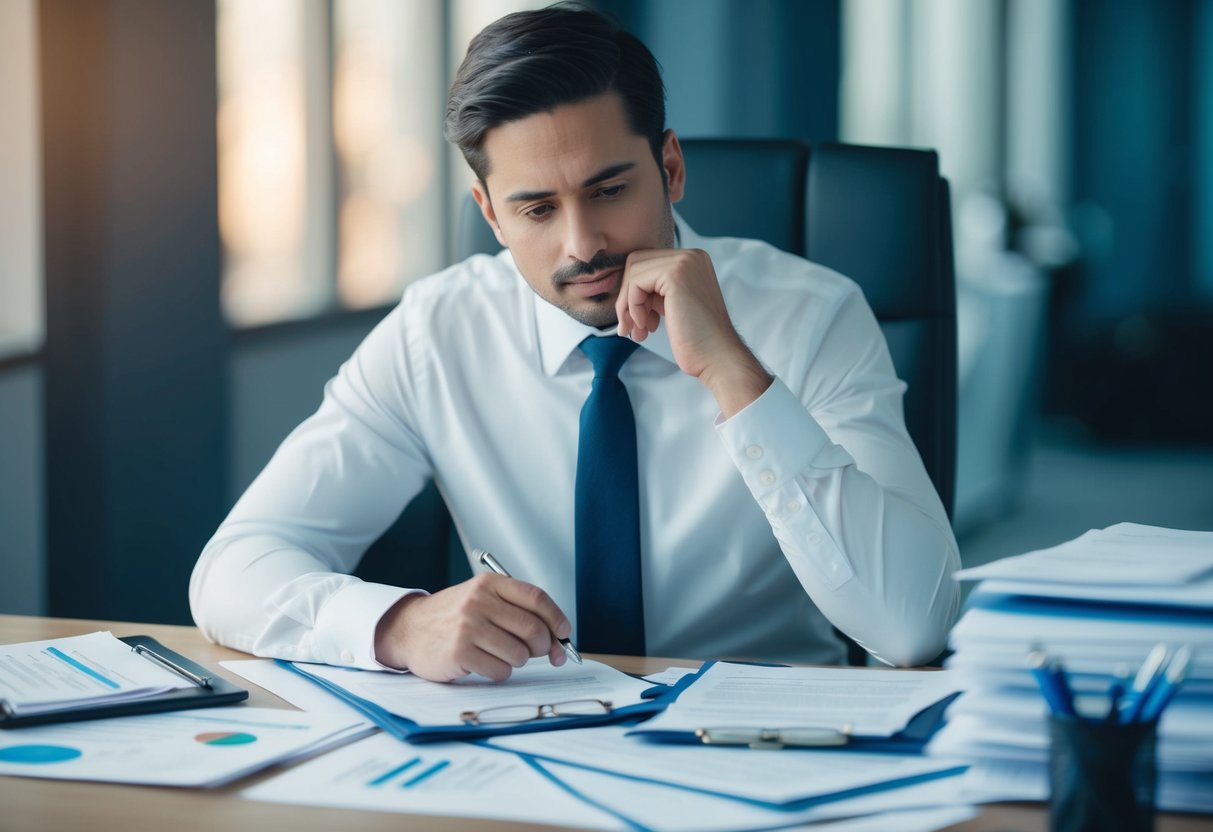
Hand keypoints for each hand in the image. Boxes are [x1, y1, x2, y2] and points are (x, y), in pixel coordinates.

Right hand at [373, 574, 570, 681]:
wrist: (410, 629)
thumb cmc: (456, 618)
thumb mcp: (483, 601)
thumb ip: (518, 614)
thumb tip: (558, 643)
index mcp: (490, 584)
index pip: (536, 597)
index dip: (556, 618)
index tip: (564, 633)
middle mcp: (479, 601)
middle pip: (533, 629)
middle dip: (543, 647)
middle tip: (537, 653)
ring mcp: (468, 626)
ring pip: (519, 654)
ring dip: (517, 660)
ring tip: (498, 653)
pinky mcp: (459, 652)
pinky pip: (500, 670)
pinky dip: (499, 672)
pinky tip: (483, 662)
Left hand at [616, 248, 770, 416]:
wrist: (717, 356)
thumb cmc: (696, 339)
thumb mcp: (673, 305)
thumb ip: (656, 290)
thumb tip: (624, 287)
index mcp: (692, 261)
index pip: (647, 264)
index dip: (635, 293)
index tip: (637, 321)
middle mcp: (691, 255)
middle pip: (637, 263)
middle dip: (627, 297)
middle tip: (630, 327)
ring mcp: (684, 262)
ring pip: (633, 272)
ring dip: (628, 305)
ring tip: (638, 330)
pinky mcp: (675, 274)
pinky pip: (636, 282)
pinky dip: (633, 306)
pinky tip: (645, 326)